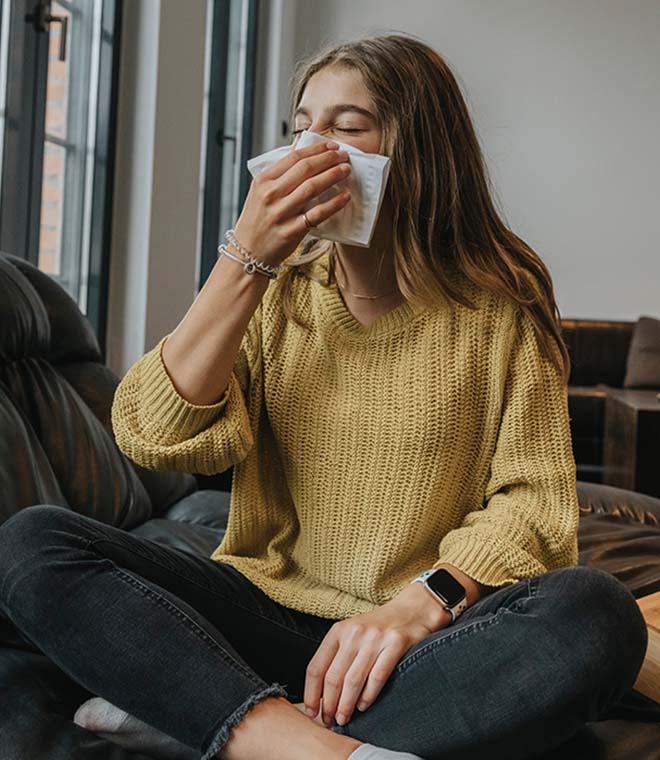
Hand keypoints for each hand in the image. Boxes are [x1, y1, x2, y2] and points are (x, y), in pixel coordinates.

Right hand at [232, 140, 351, 267]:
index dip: (316, 150)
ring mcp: (281, 213)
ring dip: (333, 176)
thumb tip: (300, 148)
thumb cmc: (257, 221)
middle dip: (328, 159)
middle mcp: (270, 195)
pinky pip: (317, 214)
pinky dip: (333, 204)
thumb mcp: (259, 192)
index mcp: (263, 181)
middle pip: (305, 169)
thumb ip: (279, 173)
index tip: (332, 146)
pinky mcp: (291, 231)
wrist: (248, 252)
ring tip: (346, 170)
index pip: (293, 157)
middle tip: (344, 156)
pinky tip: (345, 196)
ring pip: (312, 188)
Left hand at [303, 587, 450, 727]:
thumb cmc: (378, 628)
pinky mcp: (395, 644)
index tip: (310, 711)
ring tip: (343, 719)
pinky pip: (377, 676)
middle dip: (328, 705)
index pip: (316, 667)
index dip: (311, 693)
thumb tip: (321, 694)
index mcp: (338, 631)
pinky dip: (368, 696)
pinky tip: (364, 706)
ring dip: (346, 705)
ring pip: (353, 680)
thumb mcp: (351, 633)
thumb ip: (337, 657)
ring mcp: (374, 638)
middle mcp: (354, 633)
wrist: (411, 610)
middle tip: (329, 721)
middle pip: (333, 677)